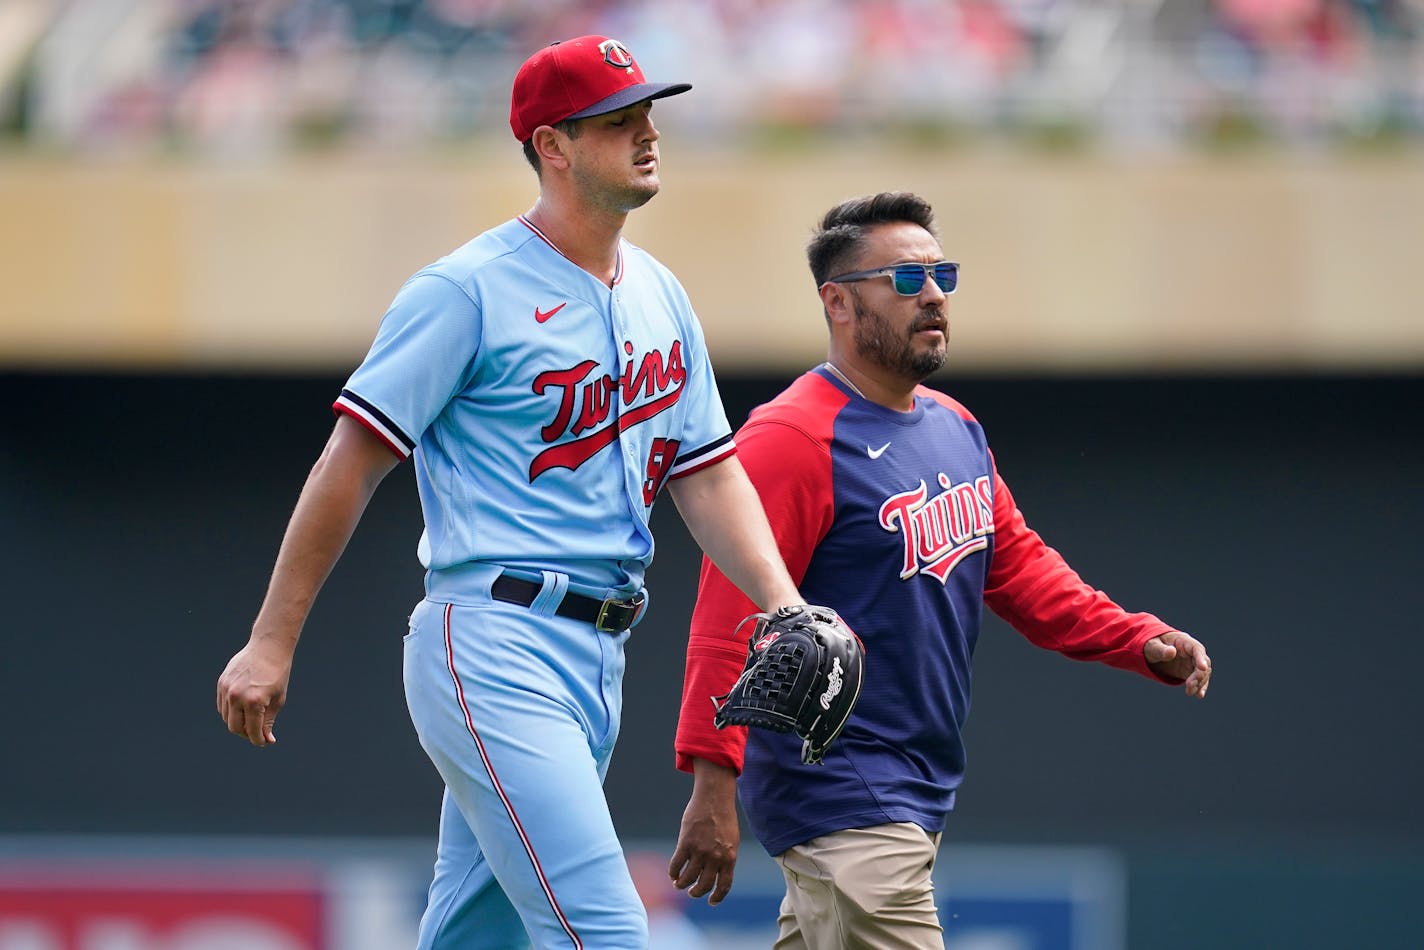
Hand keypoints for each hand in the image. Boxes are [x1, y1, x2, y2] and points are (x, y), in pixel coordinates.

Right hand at [216, 638, 292, 745]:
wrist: (268, 648)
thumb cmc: (277, 673)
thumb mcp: (278, 699)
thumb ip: (268, 721)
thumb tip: (266, 739)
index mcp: (254, 701)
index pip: (252, 730)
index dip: (258, 740)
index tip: (263, 742)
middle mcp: (237, 696)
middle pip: (235, 727)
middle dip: (246, 734)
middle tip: (256, 734)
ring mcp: (227, 689)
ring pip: (226, 717)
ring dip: (237, 723)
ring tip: (250, 721)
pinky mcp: (221, 683)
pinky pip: (222, 705)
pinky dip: (230, 712)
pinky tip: (241, 710)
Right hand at [668, 759, 739, 905]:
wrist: (714, 798)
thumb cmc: (723, 817)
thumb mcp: (731, 840)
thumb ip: (725, 857)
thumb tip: (716, 874)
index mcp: (729, 857)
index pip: (724, 885)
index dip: (717, 897)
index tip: (711, 901)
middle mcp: (715, 857)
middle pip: (704, 885)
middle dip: (696, 892)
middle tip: (691, 892)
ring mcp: (700, 851)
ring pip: (688, 878)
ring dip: (682, 884)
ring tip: (678, 884)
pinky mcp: (686, 844)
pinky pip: (676, 865)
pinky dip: (673, 872)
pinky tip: (673, 874)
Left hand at [1145, 630, 1211, 698]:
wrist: (1152, 651)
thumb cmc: (1152, 645)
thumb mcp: (1152, 646)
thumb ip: (1161, 650)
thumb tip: (1171, 652)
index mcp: (1184, 641)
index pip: (1197, 649)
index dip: (1201, 658)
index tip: (1202, 667)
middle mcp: (1192, 652)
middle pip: (1202, 663)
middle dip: (1199, 675)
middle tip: (1189, 685)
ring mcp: (1192, 662)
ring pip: (1202, 673)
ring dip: (1199, 683)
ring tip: (1190, 692)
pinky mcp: (1189, 672)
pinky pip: (1198, 680)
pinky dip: (1199, 687)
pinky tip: (1199, 695)